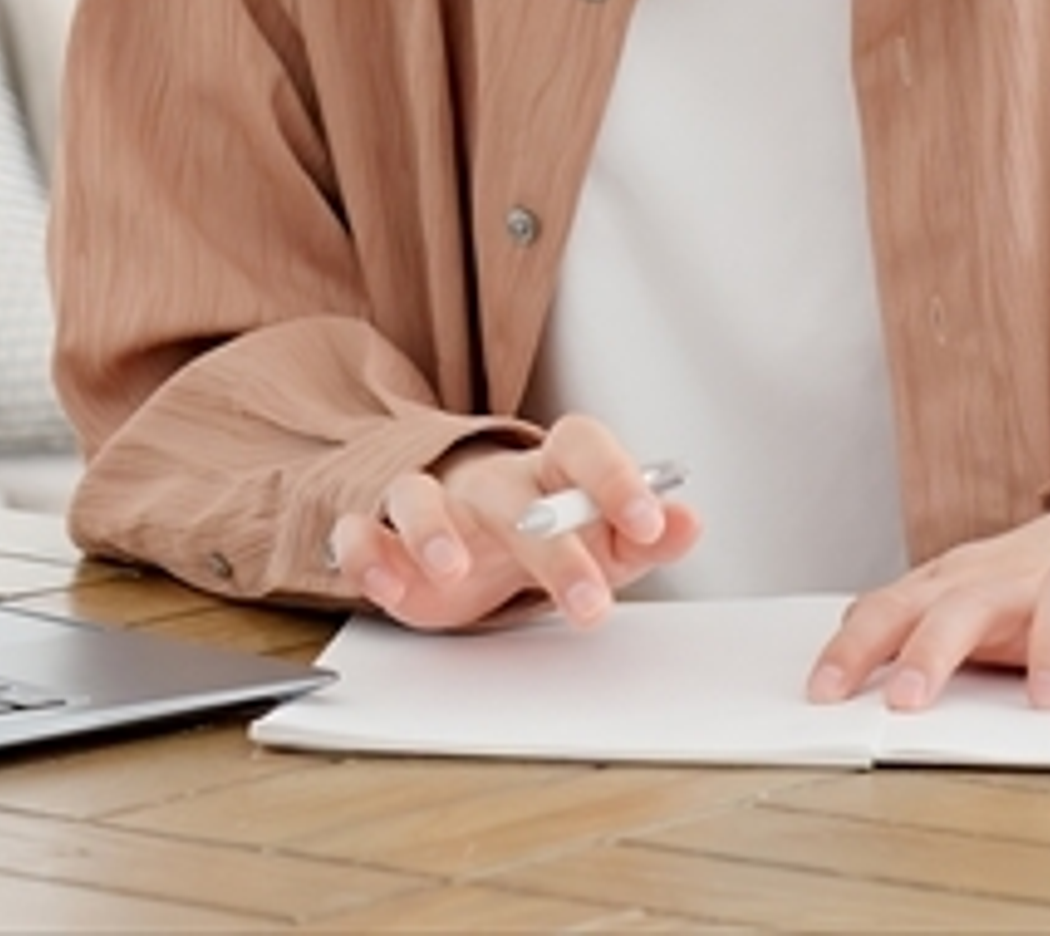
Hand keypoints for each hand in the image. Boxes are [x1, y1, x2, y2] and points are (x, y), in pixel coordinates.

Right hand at [329, 415, 701, 630]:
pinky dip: (367, 553)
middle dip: (550, 548)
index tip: (647, 521)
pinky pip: (360, 531)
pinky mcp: (384, 538)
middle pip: (512, 491)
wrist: (467, 542)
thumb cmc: (541, 538)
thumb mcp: (602, 541)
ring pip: (418, 494)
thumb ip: (645, 536)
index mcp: (550, 472)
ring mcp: (432, 504)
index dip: (614, 477)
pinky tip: (389, 584)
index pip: (582, 445)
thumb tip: (689, 522)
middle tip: (588, 604)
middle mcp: (488, 483)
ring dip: (433, 529)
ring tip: (453, 569)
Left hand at [808, 482, 1049, 710]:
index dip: (856, 649)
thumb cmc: (1035, 580)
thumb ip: (912, 617)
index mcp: (965, 585)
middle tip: (908, 701)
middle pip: (966, 603)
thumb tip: (845, 631)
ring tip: (1045, 702)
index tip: (823, 694)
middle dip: (932, 649)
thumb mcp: (967, 594)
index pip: (896, 608)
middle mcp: (1020, 583)